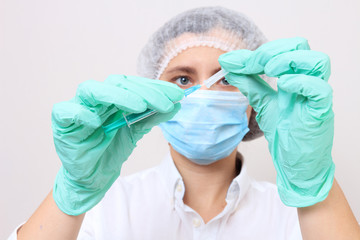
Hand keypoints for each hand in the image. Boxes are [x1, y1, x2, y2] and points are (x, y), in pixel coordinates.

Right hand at [52, 75, 183, 214]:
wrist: (94, 176)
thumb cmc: (111, 150)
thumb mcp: (136, 131)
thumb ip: (152, 117)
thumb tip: (175, 104)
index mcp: (113, 98)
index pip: (133, 84)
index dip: (154, 87)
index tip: (176, 95)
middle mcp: (96, 99)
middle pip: (116, 84)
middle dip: (143, 91)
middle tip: (164, 102)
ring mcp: (78, 109)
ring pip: (91, 90)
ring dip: (117, 95)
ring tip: (139, 106)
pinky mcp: (62, 124)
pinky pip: (65, 111)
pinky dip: (80, 114)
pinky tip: (97, 122)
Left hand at [219, 37, 334, 206]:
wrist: (295, 163)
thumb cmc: (286, 133)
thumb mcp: (262, 103)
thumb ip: (249, 84)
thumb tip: (230, 65)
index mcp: (294, 77)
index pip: (283, 49)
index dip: (257, 52)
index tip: (232, 61)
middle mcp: (307, 82)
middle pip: (300, 47)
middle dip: (272, 51)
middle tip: (253, 64)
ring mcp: (316, 97)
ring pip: (317, 62)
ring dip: (288, 60)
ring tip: (269, 70)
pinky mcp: (321, 112)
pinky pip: (320, 90)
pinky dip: (301, 83)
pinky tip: (284, 86)